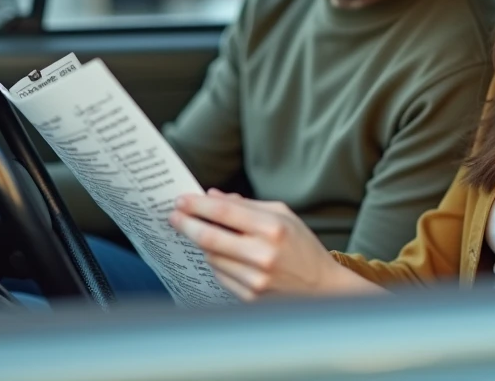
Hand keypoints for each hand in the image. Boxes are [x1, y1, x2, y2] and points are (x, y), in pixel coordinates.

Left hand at [169, 190, 381, 300]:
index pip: (224, 212)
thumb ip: (247, 205)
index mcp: (273, 228)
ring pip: (211, 257)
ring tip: (206, 235)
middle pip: (209, 237)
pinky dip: (218, 263)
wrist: (321, 287)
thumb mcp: (283, 215)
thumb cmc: (302, 246)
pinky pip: (220, 275)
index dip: (198, 205)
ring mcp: (255, 279)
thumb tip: (212, 197)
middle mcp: (262, 254)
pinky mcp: (250, 297)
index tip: (181, 200)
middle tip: (174, 216)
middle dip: (186, 224)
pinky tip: (225, 256)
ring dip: (204, 244)